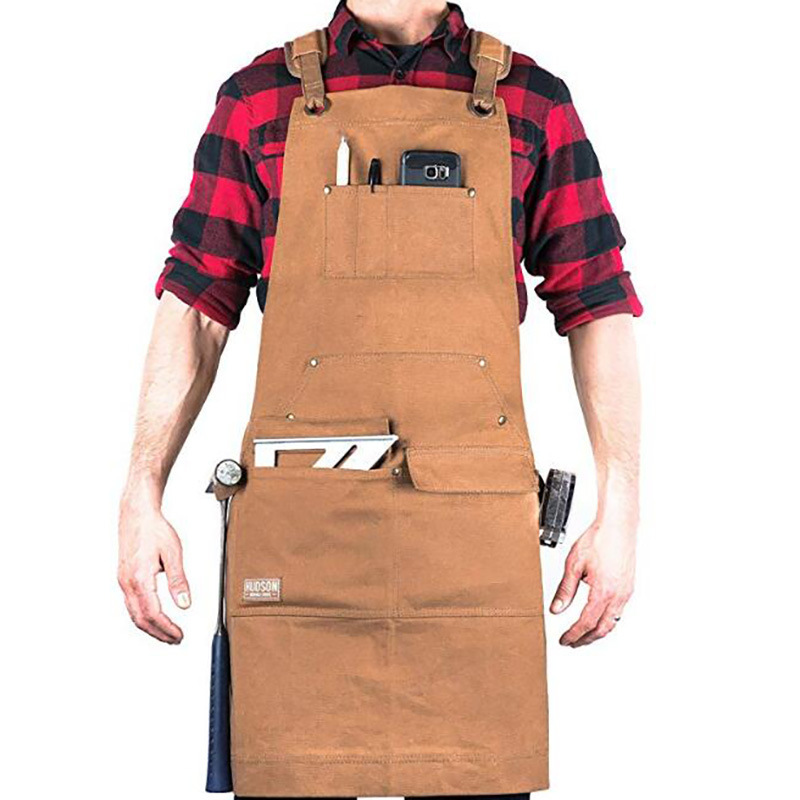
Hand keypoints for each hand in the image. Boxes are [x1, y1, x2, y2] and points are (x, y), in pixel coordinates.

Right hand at [118, 494, 190, 643]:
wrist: (136, 514)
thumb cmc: (154, 529)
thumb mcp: (173, 553)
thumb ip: (178, 581)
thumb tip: (185, 603)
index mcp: (140, 579)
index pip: (153, 614)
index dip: (166, 628)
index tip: (179, 635)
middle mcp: (128, 583)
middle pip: (141, 619)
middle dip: (158, 633)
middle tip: (175, 639)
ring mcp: (123, 581)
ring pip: (133, 614)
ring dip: (150, 627)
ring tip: (166, 633)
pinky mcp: (124, 578)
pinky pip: (131, 604)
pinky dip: (142, 616)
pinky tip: (152, 617)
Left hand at [550, 514, 635, 646]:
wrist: (618, 526)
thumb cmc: (598, 539)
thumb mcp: (574, 564)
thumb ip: (565, 589)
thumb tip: (556, 609)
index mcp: (603, 592)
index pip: (586, 623)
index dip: (574, 635)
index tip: (565, 640)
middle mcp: (618, 596)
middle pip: (602, 628)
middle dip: (586, 639)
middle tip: (572, 643)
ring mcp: (626, 592)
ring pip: (613, 622)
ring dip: (597, 632)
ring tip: (584, 634)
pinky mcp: (629, 587)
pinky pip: (619, 611)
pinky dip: (607, 620)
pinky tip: (599, 617)